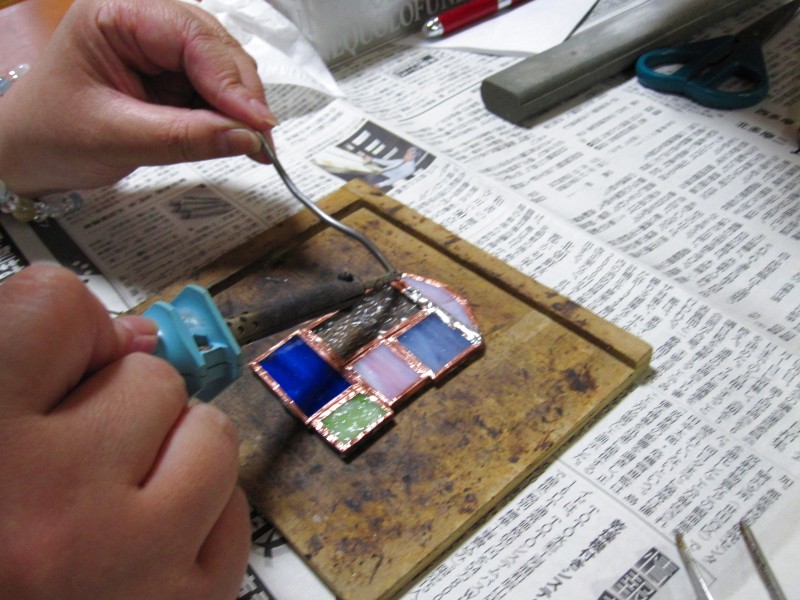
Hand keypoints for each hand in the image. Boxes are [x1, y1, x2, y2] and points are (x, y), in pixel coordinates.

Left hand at [0, 0, 275, 195]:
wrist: (30, 154)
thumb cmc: (53, 135)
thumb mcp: (117, 138)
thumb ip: (185, 137)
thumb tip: (249, 139)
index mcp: (117, 14)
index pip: (192, 36)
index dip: (231, 80)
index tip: (259, 125)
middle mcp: (145, 21)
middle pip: (217, 49)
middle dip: (242, 96)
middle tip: (264, 143)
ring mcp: (161, 48)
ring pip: (224, 70)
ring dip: (242, 110)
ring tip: (256, 148)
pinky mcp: (172, 75)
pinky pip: (216, 92)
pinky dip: (232, 118)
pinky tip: (241, 141)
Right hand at [0, 265, 249, 598]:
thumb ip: (24, 360)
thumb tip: (130, 337)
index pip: (55, 307)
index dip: (60, 333)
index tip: (55, 363)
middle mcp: (42, 509)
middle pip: (149, 375)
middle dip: (117, 403)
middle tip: (66, 459)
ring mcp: (122, 567)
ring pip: (209, 434)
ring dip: (171, 452)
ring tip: (108, 498)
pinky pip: (232, 507)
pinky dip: (199, 510)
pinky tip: (141, 535)